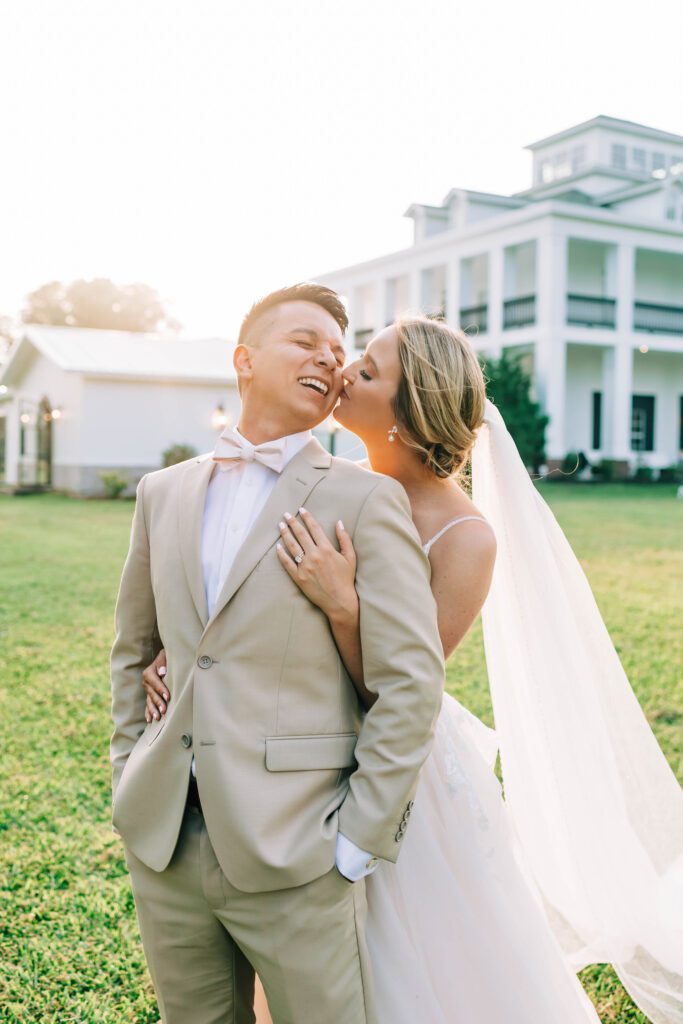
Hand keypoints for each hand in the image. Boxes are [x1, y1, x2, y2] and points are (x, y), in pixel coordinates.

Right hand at [143, 648, 168, 722]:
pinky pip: (148, 705)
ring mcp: (147, 690)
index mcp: (149, 672)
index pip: (155, 682)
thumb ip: (163, 661)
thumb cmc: (167, 657)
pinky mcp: (149, 695)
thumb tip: (162, 672)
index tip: (168, 697)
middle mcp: (146, 682)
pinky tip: (150, 721)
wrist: (164, 658)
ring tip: (157, 718)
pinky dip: (148, 713)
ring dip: (153, 710)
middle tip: (164, 710)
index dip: (161, 690)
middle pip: (152, 694)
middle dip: (158, 702)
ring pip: (149, 701)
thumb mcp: (165, 655)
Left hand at [276, 508, 357, 622]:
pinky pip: (287, 563)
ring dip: (285, 534)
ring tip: (280, 525)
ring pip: (292, 546)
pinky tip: (278, 546)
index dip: (307, 517)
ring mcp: (305, 566)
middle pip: (300, 534)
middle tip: (286, 514)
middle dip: (292, 522)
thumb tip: (339, 522)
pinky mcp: (298, 577)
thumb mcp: (350, 557)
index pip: (314, 528)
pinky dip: (281, 554)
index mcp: (327, 549)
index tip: (301, 509)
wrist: (339, 601)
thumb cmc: (346, 579)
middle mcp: (314, 555)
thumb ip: (344, 539)